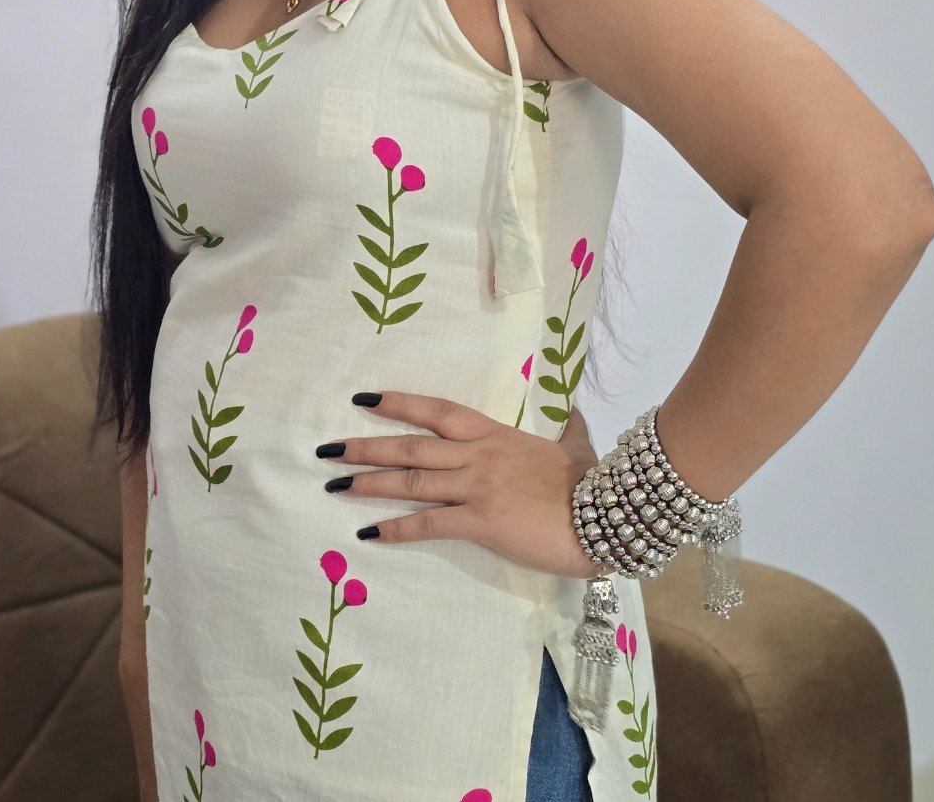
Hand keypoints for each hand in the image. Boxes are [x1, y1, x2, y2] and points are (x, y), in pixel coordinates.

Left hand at [319, 391, 600, 578]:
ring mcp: (477, 486)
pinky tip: (369, 533)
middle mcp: (477, 455)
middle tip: (326, 449)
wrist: (608, 515)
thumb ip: (570, 431)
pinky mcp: (481, 521)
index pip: (436, 410)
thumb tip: (578, 414)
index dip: (399, 403)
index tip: (364, 399)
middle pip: (411, 445)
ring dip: (369, 483)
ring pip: (411, 480)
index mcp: (493, 434)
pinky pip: (429, 523)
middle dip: (365, 445)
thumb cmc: (590, 483)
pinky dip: (396, 528)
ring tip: (334, 485)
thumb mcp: (577, 448)